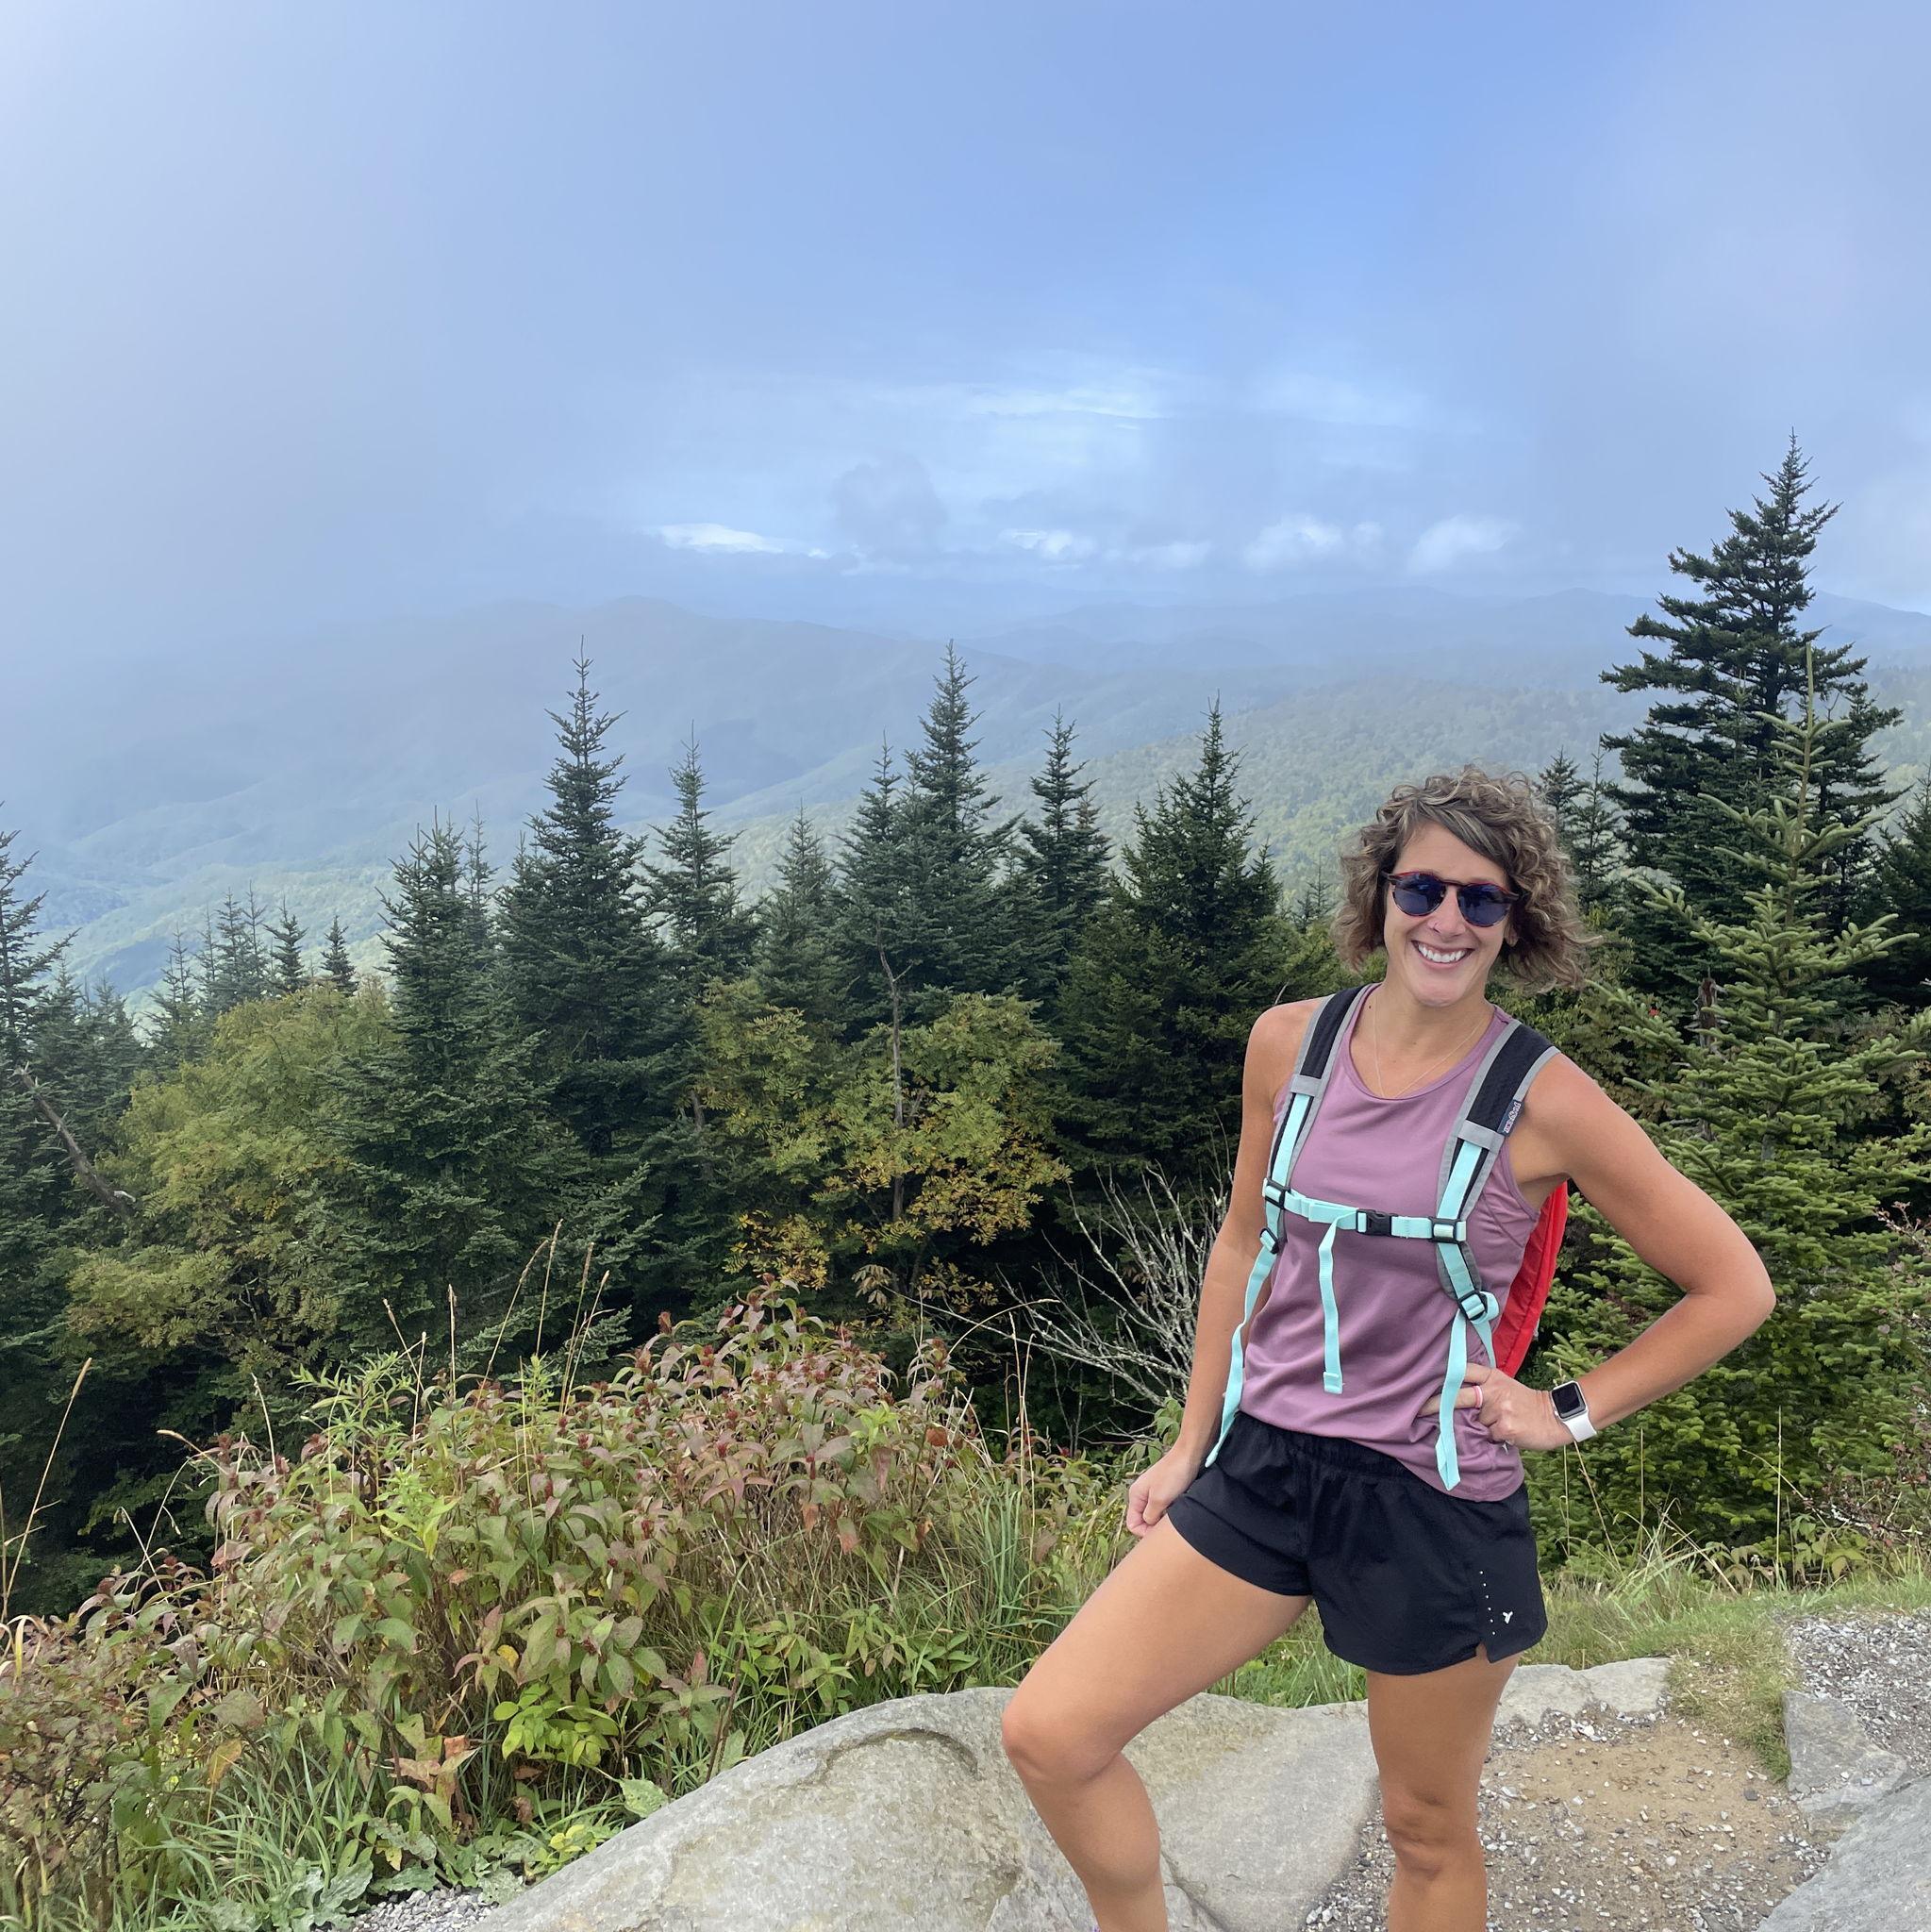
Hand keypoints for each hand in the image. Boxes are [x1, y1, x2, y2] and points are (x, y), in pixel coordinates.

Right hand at [1126, 1443, 1205, 1536]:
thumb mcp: (1159, 1499)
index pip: (1132, 1524)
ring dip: (1164, 1518)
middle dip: (1155, 1525)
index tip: (1159, 1531)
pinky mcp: (1165, 1491)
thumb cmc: (1173, 1475)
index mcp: (1135, 1496)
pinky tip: (1179, 1506)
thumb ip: (1150, 1516)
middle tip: (1168, 1523)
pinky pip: (1164, 1508)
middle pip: (1144, 1520)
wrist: (1189, 1456)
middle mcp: (1142, 1495)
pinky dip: (1171, 1510)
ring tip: (1175, 1511)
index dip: (1145, 1532)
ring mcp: (1153, 1493)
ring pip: (1155, 1515)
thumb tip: (1149, 1525)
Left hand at [1421, 1362, 1575, 1452]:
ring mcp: (1498, 1408)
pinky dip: (1493, 1439)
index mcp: (1492, 1377)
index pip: (1463, 1370)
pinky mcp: (1504, 1427)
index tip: (1423, 1382)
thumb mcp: (1505, 1385)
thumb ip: (1483, 1388)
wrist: (1555, 1416)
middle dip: (1435, 1404)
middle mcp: (1493, 1390)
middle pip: (1457, 1396)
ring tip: (1500, 1424)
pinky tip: (1507, 1434)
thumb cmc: (1526, 1403)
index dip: (1444, 1375)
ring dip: (1480, 1428)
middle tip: (1419, 1411)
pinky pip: (1487, 1437)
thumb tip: (1454, 1400)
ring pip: (1474, 1423)